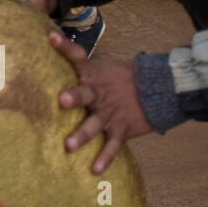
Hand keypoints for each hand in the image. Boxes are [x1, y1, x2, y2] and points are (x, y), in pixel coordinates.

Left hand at [49, 31, 153, 173]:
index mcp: (92, 74)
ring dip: (82, 135)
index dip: (65, 46)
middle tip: (62, 100)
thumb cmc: (121, 77)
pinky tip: (95, 169)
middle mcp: (99, 93)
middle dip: (74, 97)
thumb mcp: (100, 67)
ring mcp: (110, 112)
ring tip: (68, 146)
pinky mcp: (122, 128)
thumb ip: (77, 66)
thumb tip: (49, 45)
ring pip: (95, 124)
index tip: (51, 37)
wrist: (158, 89)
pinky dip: (104, 157)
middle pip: (85, 93)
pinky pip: (112, 145)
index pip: (77, 56)